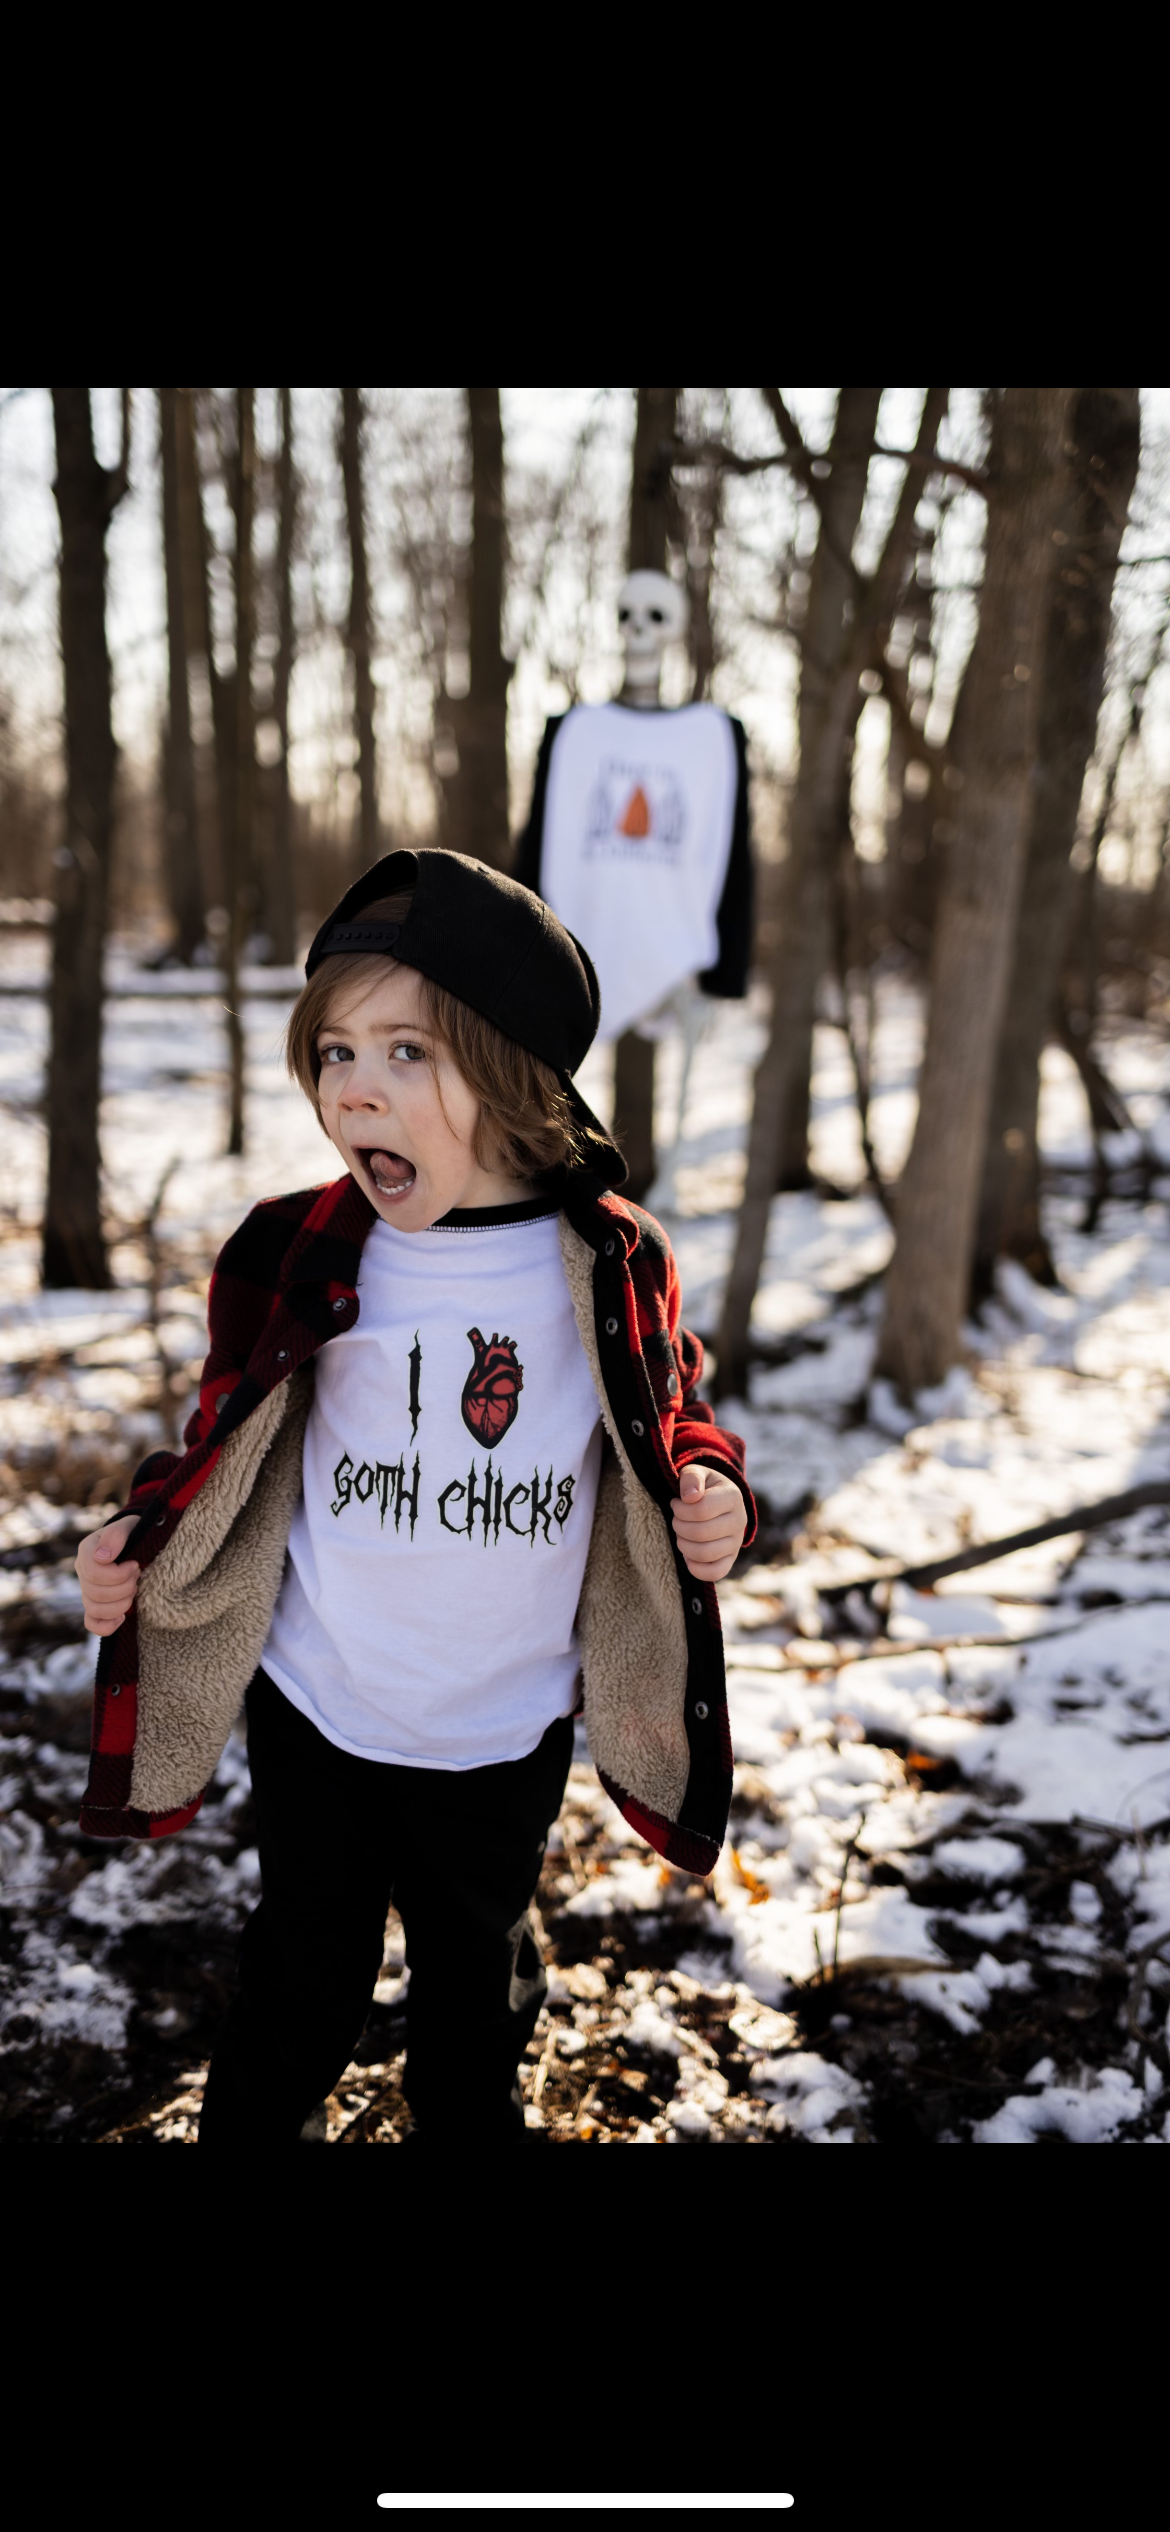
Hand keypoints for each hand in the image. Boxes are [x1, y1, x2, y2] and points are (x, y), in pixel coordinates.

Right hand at [76, 1515, 140, 1636]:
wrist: (137, 1542)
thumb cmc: (133, 1532)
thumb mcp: (128, 1526)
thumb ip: (115, 1536)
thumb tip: (102, 1557)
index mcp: (86, 1551)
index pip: (94, 1573)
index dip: (118, 1574)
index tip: (135, 1565)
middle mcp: (82, 1572)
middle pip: (96, 1593)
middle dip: (124, 1587)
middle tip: (138, 1574)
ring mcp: (87, 1590)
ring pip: (95, 1610)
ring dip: (121, 1604)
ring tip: (134, 1589)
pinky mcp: (95, 1605)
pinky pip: (92, 1623)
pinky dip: (107, 1625)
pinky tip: (123, 1618)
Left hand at [670, 1462, 746, 1583]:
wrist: (717, 1500)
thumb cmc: (702, 1486)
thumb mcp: (695, 1472)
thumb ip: (691, 1477)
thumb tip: (690, 1497)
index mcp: (733, 1496)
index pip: (701, 1510)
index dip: (680, 1509)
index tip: (675, 1503)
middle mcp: (740, 1521)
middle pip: (701, 1533)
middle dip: (679, 1527)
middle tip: (676, 1519)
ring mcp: (737, 1542)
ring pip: (705, 1554)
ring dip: (683, 1545)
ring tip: (681, 1534)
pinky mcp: (731, 1559)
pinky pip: (716, 1572)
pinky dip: (696, 1568)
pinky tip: (687, 1556)